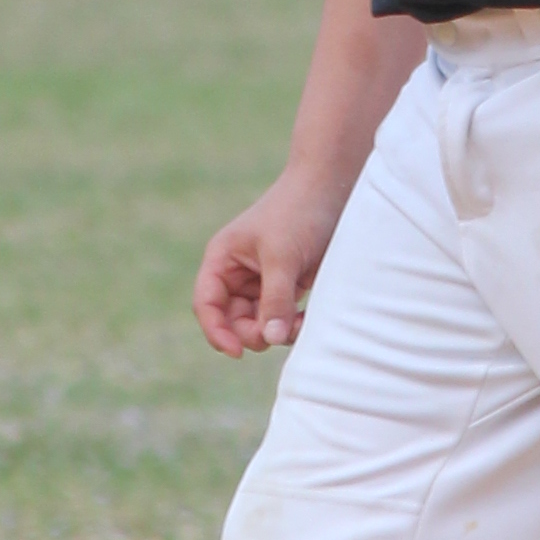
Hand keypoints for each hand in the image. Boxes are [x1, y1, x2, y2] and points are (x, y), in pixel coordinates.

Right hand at [193, 166, 345, 356]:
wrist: (332, 187)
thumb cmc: (298, 212)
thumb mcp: (283, 257)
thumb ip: (274, 299)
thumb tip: (270, 339)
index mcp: (222, 259)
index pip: (207, 305)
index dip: (216, 331)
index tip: (238, 352)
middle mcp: (237, 273)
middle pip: (233, 320)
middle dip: (254, 332)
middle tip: (281, 331)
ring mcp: (262, 280)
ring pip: (259, 323)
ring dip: (277, 330)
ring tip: (300, 322)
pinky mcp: (287, 285)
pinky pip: (281, 317)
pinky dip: (292, 324)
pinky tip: (308, 318)